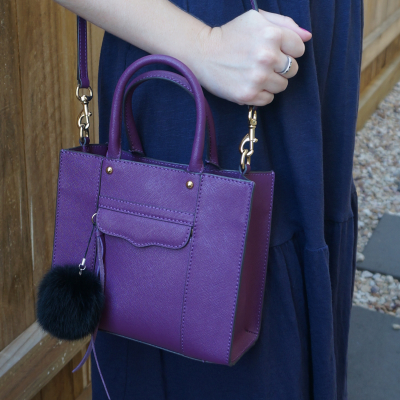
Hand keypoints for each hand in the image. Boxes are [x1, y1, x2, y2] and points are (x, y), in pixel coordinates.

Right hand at [194, 10, 311, 105]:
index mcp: (272, 34)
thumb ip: (284, 24)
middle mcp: (267, 57)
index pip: (299, 49)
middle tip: (262, 63)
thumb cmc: (231, 35)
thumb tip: (307, 36)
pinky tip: (249, 83)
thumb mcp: (256, 19)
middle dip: (281, 67)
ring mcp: (258, 78)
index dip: (288, 50)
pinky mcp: (248, 95)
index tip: (274, 50)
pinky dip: (261, 94)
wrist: (202, 54)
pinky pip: (268, 99)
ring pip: (282, 86)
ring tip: (255, 73)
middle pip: (293, 69)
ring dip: (272, 81)